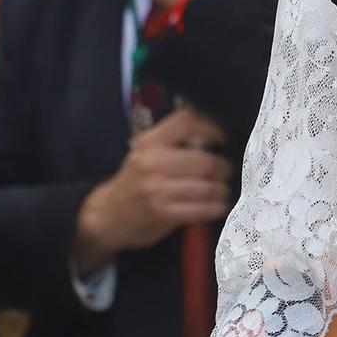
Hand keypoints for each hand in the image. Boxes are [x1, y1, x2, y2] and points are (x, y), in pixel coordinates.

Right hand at [73, 109, 229, 272]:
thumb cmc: (135, 181)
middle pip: (206, 160)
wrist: (108, 214)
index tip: (225, 139)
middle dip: (224, 167)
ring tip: (223, 190)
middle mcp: (153, 162)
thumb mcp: (145, 152)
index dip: (214, 128)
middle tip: (227, 171)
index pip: (189, 122)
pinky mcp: (164, 213)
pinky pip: (203, 208)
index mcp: (150, 142)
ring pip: (208, 186)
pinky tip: (218, 205)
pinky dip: (216, 207)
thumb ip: (173, 141)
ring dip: (222, 190)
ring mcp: (158, 189)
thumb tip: (213, 134)